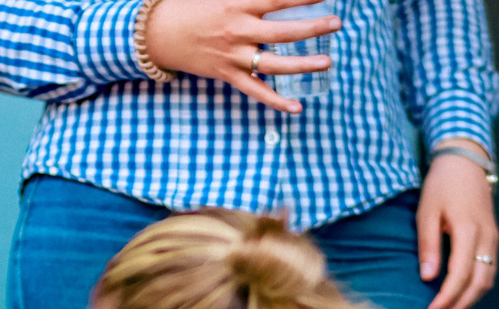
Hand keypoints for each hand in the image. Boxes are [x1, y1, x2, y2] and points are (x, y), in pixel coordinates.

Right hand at [141, 0, 337, 114]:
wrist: (161, 33)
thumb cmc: (193, 7)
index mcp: (237, 4)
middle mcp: (237, 31)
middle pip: (282, 31)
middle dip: (313, 27)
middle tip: (337, 23)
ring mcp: (233, 56)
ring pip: (274, 63)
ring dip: (303, 64)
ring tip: (327, 62)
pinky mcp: (228, 75)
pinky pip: (256, 91)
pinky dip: (277, 101)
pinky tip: (297, 107)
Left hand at [417, 144, 498, 308]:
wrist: (465, 162)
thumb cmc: (442, 184)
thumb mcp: (427, 211)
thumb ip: (428, 245)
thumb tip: (428, 277)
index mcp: (468, 230)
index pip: (461, 275)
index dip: (447, 298)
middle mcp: (486, 237)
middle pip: (479, 284)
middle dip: (459, 305)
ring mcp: (493, 239)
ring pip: (487, 280)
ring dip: (469, 300)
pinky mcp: (493, 239)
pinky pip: (489, 271)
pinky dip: (475, 288)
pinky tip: (459, 294)